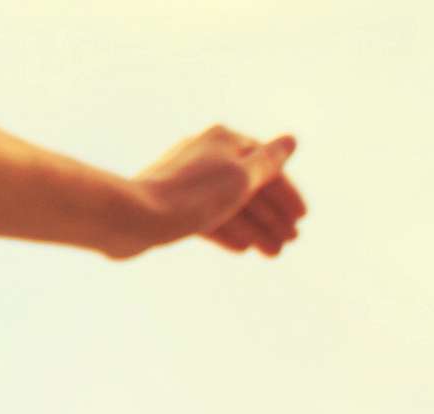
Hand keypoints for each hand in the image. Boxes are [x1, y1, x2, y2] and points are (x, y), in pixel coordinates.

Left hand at [132, 125, 301, 258]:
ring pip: (229, 204)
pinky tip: (243, 248)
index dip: (286, 193)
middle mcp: (205, 154)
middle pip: (248, 186)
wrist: (132, 219)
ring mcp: (187, 180)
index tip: (301, 219)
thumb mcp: (240, 179)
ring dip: (255, 227)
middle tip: (290, 242)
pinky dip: (227, 231)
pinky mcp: (170, 204)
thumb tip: (291, 141)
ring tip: (273, 253)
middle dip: (272, 215)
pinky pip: (207, 216)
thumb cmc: (190, 197)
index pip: (266, 165)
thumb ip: (268, 162)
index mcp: (224, 140)